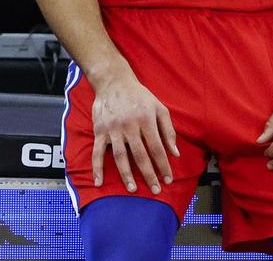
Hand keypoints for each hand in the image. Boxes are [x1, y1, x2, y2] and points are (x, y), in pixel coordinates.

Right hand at [91, 72, 178, 193]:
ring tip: (132, 189)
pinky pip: (97, 152)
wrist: (114, 82)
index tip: (168, 180)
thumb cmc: (140, 96)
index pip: (157, 148)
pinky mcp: (100, 131)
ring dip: (126, 174)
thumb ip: (169, 130)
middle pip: (140, 155)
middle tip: (155, 190)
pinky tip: (98, 182)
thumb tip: (175, 154)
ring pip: (120, 156)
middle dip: (149, 175)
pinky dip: (96, 168)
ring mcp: (113, 129)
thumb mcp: (159, 108)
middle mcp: (130, 125)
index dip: (163, 165)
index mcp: (146, 120)